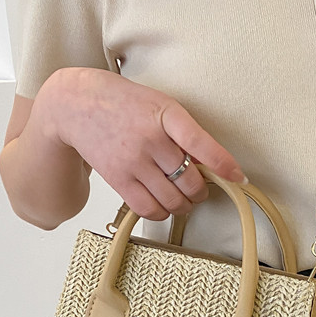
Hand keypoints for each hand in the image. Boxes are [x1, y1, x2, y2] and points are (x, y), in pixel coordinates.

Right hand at [40, 67, 247, 221]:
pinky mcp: (117, 179)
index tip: (238, 178)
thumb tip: (206, 166)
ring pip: (172, 200)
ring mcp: (132, 161)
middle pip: (189, 182)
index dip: (222, 164)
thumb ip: (183, 132)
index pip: (200, 142)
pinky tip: (164, 203)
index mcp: (166, 113)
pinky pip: (148, 209)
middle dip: (201, 191)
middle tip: (199, 188)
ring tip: (183, 197)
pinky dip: (162, 212)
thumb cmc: (125, 104)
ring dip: (184, 205)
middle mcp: (149, 138)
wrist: (76, 104)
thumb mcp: (160, 104)